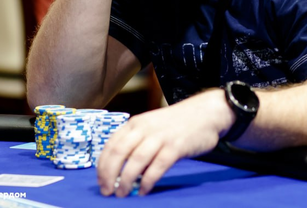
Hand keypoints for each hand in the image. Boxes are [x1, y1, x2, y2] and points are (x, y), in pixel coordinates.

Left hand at [96, 89, 233, 196]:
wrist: (206, 112)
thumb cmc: (177, 123)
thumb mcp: (151, 126)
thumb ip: (137, 141)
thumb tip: (120, 168)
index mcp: (136, 123)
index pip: (111, 145)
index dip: (103, 165)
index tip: (101, 181)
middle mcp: (145, 128)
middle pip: (119, 153)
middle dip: (109, 175)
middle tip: (107, 191)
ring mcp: (160, 137)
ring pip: (136, 161)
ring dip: (126, 180)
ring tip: (122, 194)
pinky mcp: (176, 147)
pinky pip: (157, 167)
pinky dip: (147, 181)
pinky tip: (143, 191)